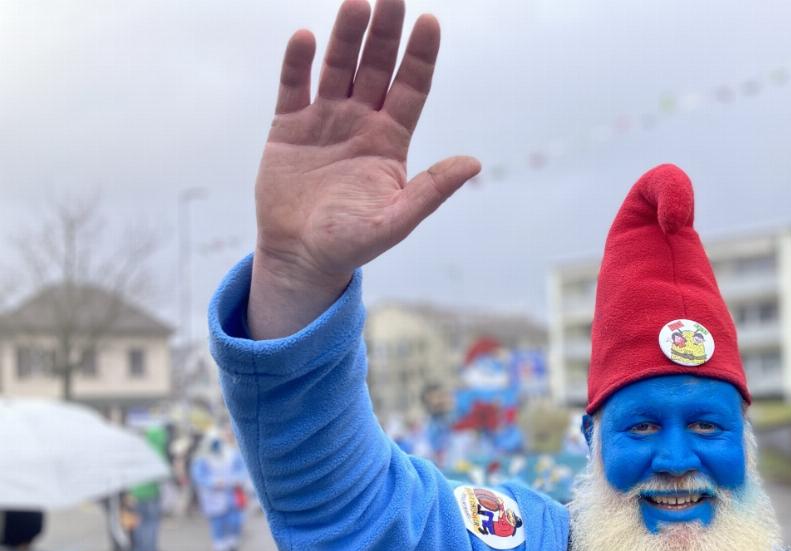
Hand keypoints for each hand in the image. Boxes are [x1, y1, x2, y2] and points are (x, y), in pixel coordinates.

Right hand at [250, 0, 479, 337]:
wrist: (302, 257)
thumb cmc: (353, 243)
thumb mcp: (397, 219)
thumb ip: (432, 190)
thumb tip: (474, 163)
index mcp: (390, 140)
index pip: (411, 88)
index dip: (420, 56)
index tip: (429, 22)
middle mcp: (361, 122)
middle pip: (377, 67)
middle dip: (386, 33)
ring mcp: (324, 120)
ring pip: (338, 68)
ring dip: (346, 37)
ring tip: (355, 4)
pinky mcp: (288, 126)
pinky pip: (294, 86)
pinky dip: (297, 62)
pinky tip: (304, 37)